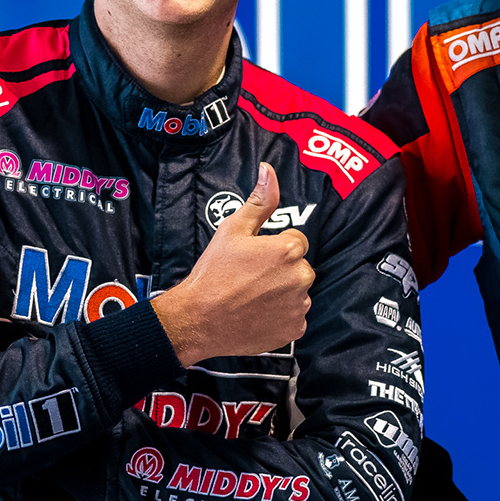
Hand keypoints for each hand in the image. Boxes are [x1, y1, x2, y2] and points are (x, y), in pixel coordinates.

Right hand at [153, 163, 313, 364]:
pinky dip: (280, 316)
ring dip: (281, 292)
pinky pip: (294, 317)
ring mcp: (298, 306)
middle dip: (281, 269)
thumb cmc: (214, 273)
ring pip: (297, 292)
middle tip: (251, 277)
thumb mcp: (233, 229)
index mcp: (289, 250)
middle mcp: (300, 278)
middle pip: (299, 267)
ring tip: (252, 296)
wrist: (199, 318)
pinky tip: (258, 313)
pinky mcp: (294, 329)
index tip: (254, 258)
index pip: (296, 241)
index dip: (274, 248)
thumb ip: (259, 201)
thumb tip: (268, 171)